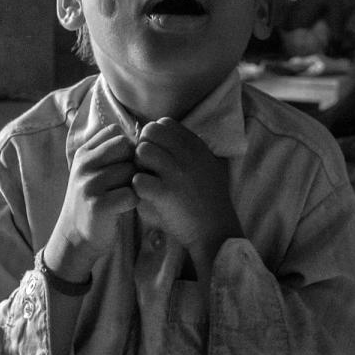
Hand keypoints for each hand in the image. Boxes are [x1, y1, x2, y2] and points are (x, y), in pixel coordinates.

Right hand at [44, 123, 137, 281]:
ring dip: (135, 183)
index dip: (127, 145)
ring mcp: (89, 185)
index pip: (115, 132)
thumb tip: (140, 133)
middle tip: (128, 180)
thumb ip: (109, 151)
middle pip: (126, 148)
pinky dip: (134, 201)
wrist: (76, 236)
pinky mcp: (98, 206)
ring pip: (130, 171)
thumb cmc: (93, 199)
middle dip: (133, 162)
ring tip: (125, 194)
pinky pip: (131, 194)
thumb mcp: (92, 170)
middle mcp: (83, 166)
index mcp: (83, 153)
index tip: (124, 162)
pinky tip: (125, 207)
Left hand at [132, 118, 241, 278]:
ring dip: (139, 166)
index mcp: (197, 146)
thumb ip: (190, 148)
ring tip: (147, 179)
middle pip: (150, 132)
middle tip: (148, 166)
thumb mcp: (208, 164)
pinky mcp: (165, 195)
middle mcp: (187, 155)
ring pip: (142, 152)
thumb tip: (166, 130)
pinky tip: (147, 195)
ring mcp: (176, 174)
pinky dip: (138, 188)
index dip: (156, 136)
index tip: (159, 153)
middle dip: (144, 147)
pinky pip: (138, 180)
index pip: (164, 123)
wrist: (216, 230)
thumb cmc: (210, 199)